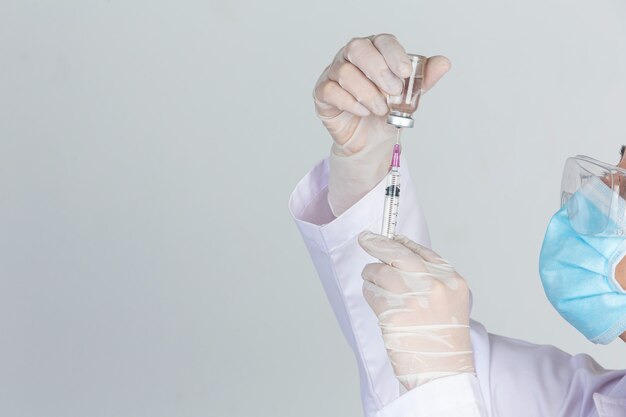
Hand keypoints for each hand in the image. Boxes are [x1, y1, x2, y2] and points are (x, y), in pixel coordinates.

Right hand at [313, 34, 450, 215]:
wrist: (370, 140)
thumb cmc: (386, 112)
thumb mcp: (409, 97)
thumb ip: (424, 80)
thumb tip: (444, 63)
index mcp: (375, 50)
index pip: (382, 41)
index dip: (393, 54)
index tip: (405, 72)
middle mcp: (351, 57)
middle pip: (358, 49)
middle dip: (378, 70)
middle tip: (393, 92)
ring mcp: (334, 73)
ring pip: (345, 72)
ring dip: (367, 93)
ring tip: (380, 109)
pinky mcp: (323, 93)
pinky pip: (331, 91)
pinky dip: (350, 102)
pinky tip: (364, 112)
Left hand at [358, 231, 474, 389]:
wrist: (444, 374)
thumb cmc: (443, 342)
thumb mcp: (449, 303)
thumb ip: (430, 280)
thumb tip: (400, 257)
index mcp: (452, 280)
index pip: (422, 251)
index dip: (402, 242)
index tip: (390, 237)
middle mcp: (434, 285)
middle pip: (398, 254)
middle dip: (378, 243)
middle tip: (365, 239)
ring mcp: (414, 298)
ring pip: (381, 271)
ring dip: (371, 275)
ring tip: (373, 284)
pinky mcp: (394, 313)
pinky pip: (372, 292)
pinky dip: (369, 293)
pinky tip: (376, 302)